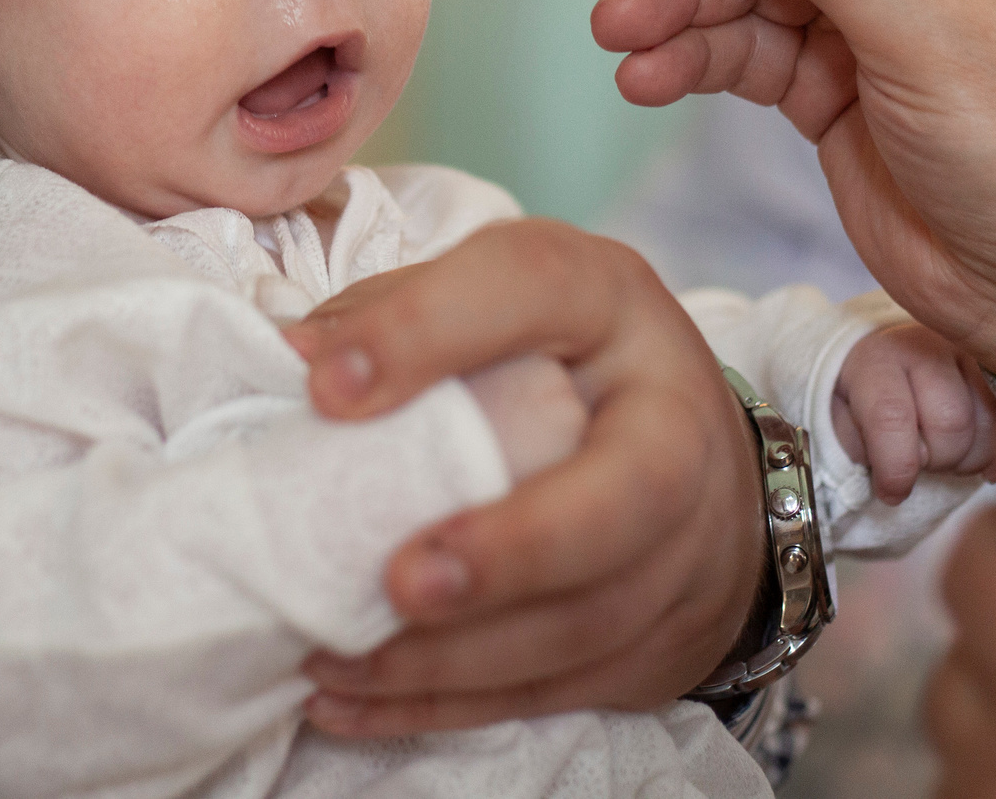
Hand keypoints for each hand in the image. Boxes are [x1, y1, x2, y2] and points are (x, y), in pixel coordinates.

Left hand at [279, 218, 762, 735]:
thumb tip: (295, 354)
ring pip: (589, 620)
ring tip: (338, 656)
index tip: (326, 389)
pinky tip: (351, 701)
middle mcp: (670, 416)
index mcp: (609, 304)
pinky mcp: (665, 637)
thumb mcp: (500, 302)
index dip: (429, 332)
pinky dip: (446, 705)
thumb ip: (405, 311)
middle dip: (512, 548)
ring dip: (456, 656)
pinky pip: (559, 687)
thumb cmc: (565, 364)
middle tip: (401, 581)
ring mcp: (687, 541)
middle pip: (626, 494)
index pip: (534, 290)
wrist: (700, 468)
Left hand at [831, 323, 995, 500]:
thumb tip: (892, 480)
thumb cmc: (863, 397)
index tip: (893, 493)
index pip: (891, 416)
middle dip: (936, 460)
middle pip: (950, 424)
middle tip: (921, 460)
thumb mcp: (840, 417)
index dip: (895, 466)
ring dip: (967, 458)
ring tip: (943, 452)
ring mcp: (972, 351)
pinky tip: (972, 451)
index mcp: (878, 357)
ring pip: (988, 427)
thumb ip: (854, 443)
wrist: (889, 358)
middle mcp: (928, 343)